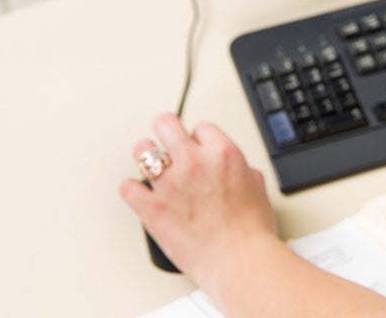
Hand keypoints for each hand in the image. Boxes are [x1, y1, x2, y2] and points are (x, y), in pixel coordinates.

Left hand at [121, 113, 277, 288]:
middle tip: (165, 139)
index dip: (198, 138)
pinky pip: (128, 187)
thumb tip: (236, 171)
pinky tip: (139, 192)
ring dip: (145, 156)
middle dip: (166, 131)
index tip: (196, 145)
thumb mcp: (257, 188)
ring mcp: (170, 184)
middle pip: (166, 125)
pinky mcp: (151, 208)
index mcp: (223, 153)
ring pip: (142, 151)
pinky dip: (132, 189)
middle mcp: (194, 162)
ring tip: (149, 163)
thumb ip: (241, 170)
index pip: (201, 127)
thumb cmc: (251, 231)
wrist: (238, 260)